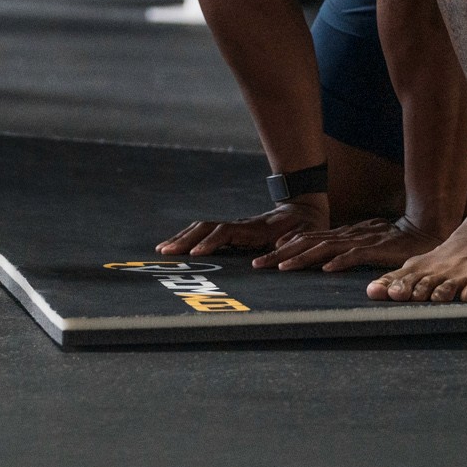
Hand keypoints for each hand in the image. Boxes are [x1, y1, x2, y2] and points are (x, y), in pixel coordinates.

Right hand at [157, 197, 327, 256]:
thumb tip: (279, 245)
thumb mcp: (302, 237)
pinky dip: (190, 239)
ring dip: (182, 238)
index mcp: (253, 229)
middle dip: (184, 239)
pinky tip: (179, 248)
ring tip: (163, 249)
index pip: (224, 233)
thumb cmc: (303, 228)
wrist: (303, 212)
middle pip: (205, 228)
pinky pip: (206, 233)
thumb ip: (290, 243)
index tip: (195, 255)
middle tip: (164, 252)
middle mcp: (239, 226)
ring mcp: (234, 228)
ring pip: (202, 228)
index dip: (210, 243)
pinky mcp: (233, 232)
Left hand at [256, 216, 444, 272]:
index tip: (266, 256)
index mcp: (342, 235)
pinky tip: (325, 269)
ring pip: (325, 249)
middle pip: (308, 243)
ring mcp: (360, 241)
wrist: (423, 230)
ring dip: (302, 258)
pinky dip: (340, 262)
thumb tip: (324, 261)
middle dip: (281, 254)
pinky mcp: (376, 249)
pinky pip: (355, 256)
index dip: (285, 247)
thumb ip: (346, 250)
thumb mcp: (365, 244)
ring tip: (282, 267)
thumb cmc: (394, 241)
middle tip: (259, 264)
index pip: (308, 240)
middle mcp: (346, 235)